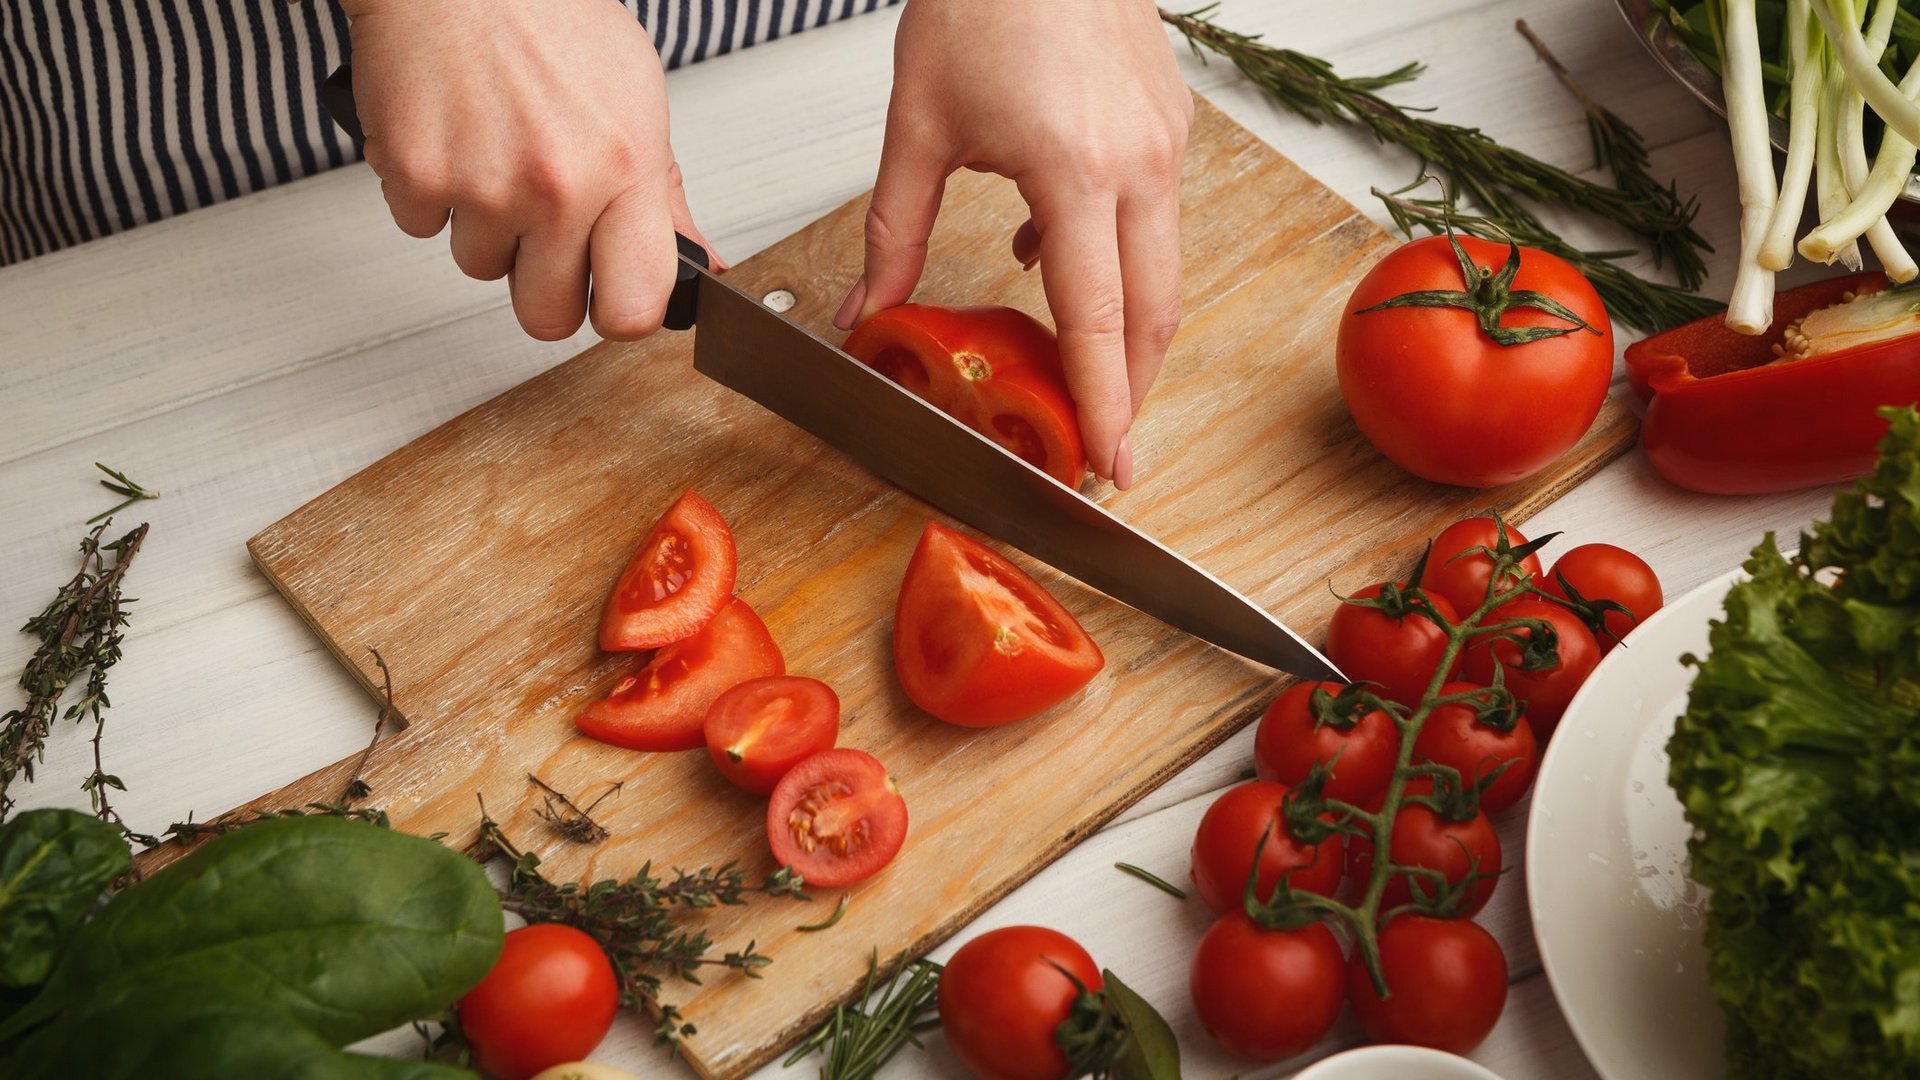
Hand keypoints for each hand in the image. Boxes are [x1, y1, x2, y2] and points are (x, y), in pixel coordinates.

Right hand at [343, 0, 720, 340]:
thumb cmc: (549, 19)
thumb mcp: (636, 98)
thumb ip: (663, 194)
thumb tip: (700, 261)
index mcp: (625, 171)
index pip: (635, 305)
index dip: (618, 314)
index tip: (608, 300)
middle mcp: (557, 186)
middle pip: (546, 316)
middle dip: (542, 286)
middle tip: (541, 233)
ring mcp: (483, 186)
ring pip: (480, 267)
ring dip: (485, 228)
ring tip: (495, 154)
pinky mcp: (417, 175)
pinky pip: (422, 227)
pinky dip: (431, 192)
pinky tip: (454, 138)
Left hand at [835, 0, 1191, 489]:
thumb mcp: (918, 124)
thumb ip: (894, 231)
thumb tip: (866, 309)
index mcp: (1076, 171)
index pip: (1098, 320)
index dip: (1102, 403)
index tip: (1106, 462)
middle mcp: (1138, 163)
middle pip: (1153, 314)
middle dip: (1131, 391)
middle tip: (1107, 451)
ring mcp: (1164, 141)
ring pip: (1164, 270)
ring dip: (1130, 333)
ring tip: (1088, 379)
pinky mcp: (1169, 121)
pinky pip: (1155, 216)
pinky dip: (1120, 260)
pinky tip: (1059, 263)